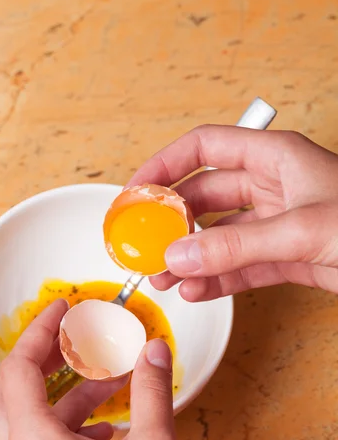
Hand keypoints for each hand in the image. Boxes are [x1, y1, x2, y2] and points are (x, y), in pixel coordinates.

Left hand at [0, 300, 193, 439]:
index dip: (39, 332)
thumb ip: (152, 389)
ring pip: (23, 422)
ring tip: (106, 382)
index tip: (61, 311)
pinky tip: (107, 426)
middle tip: (69, 342)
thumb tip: (155, 351)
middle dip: (36, 360)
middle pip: (4, 393)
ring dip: (60, 395)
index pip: (18, 370)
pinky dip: (65, 425)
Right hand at [128, 127, 337, 299]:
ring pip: (220, 236)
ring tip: (162, 278)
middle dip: (173, 221)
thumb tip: (177, 257)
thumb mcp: (302, 229)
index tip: (137, 191)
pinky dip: (217, 279)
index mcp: (276, 158)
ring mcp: (279, 225)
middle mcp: (274, 187)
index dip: (167, 164)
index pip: (205, 148)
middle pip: (206, 196)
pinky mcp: (288, 258)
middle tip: (144, 245)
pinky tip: (196, 291)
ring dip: (190, 256)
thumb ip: (236, 246)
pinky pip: (241, 266)